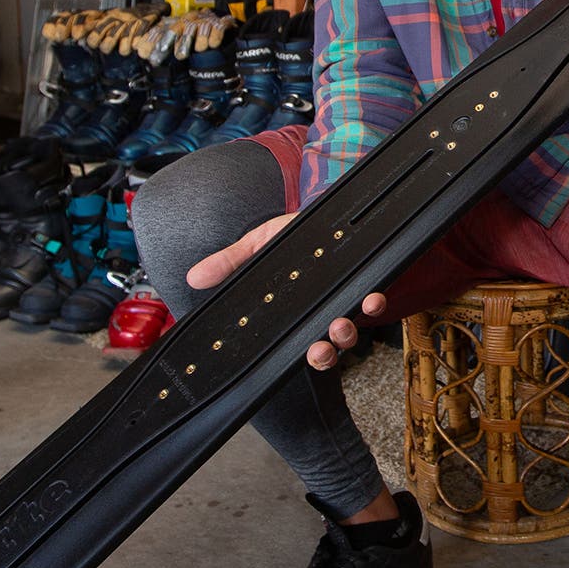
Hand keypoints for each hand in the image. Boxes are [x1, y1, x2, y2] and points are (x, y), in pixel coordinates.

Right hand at [186, 212, 387, 370]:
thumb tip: (195, 277)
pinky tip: (371, 299)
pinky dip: (373, 304)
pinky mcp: (366, 286)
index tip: (294, 355)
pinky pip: (372, 303)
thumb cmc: (294, 233)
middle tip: (318, 349)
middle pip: (322, 347)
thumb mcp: (257, 244)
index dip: (295, 354)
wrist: (329, 212)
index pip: (291, 341)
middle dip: (322, 355)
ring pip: (346, 333)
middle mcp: (319, 312)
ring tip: (340, 324)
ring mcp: (344, 301)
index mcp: (294, 310)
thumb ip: (230, 262)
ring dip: (345, 334)